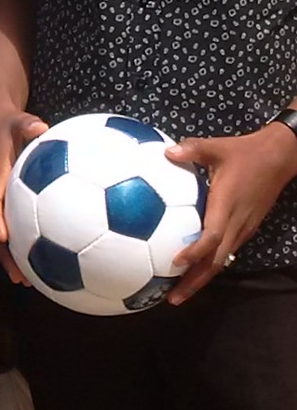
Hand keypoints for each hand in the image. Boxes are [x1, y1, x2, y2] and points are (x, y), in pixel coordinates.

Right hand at [0, 108, 48, 283]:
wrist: (0, 122)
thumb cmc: (10, 122)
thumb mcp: (17, 119)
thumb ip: (27, 123)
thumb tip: (40, 127)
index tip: (4, 237)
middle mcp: (0, 193)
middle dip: (5, 255)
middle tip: (20, 278)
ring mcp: (7, 199)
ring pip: (7, 233)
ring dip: (15, 258)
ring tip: (31, 282)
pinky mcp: (16, 201)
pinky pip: (20, 225)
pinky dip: (30, 244)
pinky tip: (51, 260)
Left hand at [166, 124, 296, 304]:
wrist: (278, 159)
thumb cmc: (244, 152)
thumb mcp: (216, 147)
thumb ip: (192, 149)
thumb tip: (166, 152)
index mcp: (227, 205)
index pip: (212, 236)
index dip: (195, 251)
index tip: (175, 262)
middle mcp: (236, 224)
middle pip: (215, 261)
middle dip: (194, 282)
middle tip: (171, 298)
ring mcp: (242, 229)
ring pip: (221, 261)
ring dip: (201, 278)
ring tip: (177, 292)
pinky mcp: (244, 228)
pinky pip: (225, 252)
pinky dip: (208, 264)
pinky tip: (192, 267)